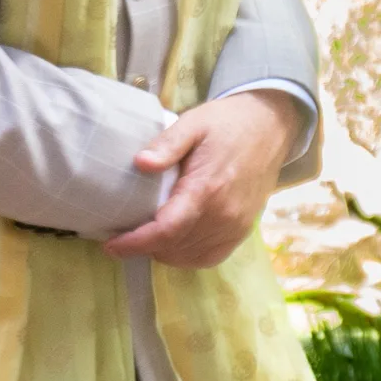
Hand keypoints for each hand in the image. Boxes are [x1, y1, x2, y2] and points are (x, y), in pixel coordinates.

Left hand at [106, 91, 301, 268]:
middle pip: (174, 248)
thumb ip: (167, 144)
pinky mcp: (243, 230)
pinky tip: (172, 244)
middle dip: (144, 247)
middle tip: (122, 235)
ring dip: (163, 253)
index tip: (111, 246)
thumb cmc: (226, 123)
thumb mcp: (193, 123)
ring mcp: (236, 226)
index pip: (166, 231)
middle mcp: (224, 215)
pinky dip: (188, 257)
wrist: (269, 126)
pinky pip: (211, 257)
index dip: (135, 243)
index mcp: (207, 189)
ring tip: (143, 238)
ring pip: (191, 257)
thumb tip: (140, 163)